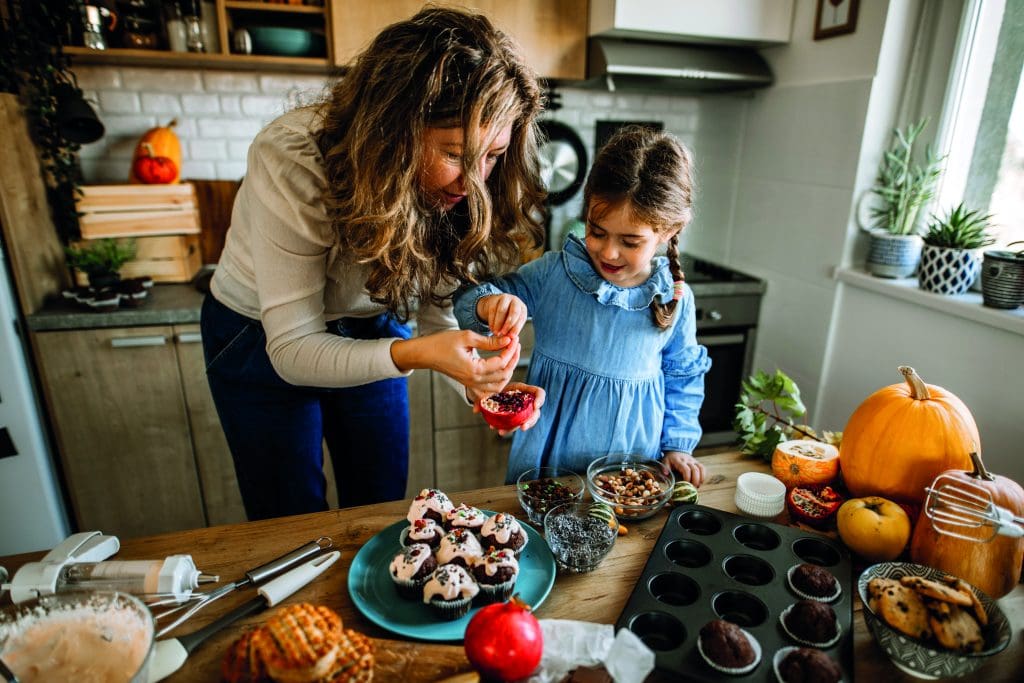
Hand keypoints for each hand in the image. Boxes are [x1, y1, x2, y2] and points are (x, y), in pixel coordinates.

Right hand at [391, 329, 519, 395]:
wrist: (425, 354)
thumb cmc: (442, 343)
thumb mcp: (467, 337)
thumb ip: (489, 341)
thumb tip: (508, 341)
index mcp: (474, 369)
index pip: (501, 363)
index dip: (510, 350)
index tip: (514, 338)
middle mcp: (474, 380)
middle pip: (503, 375)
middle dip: (513, 359)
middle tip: (515, 344)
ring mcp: (471, 384)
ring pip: (499, 385)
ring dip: (508, 371)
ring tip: (510, 354)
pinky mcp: (469, 384)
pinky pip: (489, 389)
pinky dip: (499, 381)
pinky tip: (502, 369)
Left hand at [472, 381, 545, 435]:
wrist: (491, 391)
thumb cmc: (495, 387)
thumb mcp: (489, 389)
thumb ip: (482, 398)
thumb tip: (475, 410)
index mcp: (524, 390)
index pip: (539, 393)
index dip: (540, 399)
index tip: (536, 406)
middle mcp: (525, 401)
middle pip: (535, 412)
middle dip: (531, 421)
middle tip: (522, 427)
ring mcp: (522, 411)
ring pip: (526, 421)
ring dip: (516, 428)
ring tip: (503, 432)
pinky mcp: (517, 418)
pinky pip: (516, 425)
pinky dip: (508, 429)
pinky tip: (499, 431)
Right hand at [477, 294, 527, 336]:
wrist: (493, 307)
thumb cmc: (505, 318)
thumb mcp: (512, 323)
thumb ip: (512, 330)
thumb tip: (510, 340)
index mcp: (522, 309)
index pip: (522, 318)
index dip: (517, 328)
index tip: (511, 337)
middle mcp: (515, 302)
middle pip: (514, 312)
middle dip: (509, 324)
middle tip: (503, 334)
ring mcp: (505, 298)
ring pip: (502, 311)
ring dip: (499, 323)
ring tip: (496, 333)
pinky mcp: (494, 299)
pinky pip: (493, 310)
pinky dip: (492, 321)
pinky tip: (492, 328)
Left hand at [664, 451, 704, 486]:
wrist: (676, 450)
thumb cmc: (670, 458)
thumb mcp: (665, 461)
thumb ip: (665, 467)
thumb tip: (666, 474)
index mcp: (679, 461)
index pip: (686, 469)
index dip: (688, 477)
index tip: (686, 484)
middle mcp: (688, 460)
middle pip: (695, 470)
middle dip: (695, 480)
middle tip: (693, 488)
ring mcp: (693, 461)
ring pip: (700, 469)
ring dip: (700, 478)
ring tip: (698, 486)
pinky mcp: (697, 462)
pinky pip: (702, 468)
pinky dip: (703, 475)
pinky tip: (701, 482)